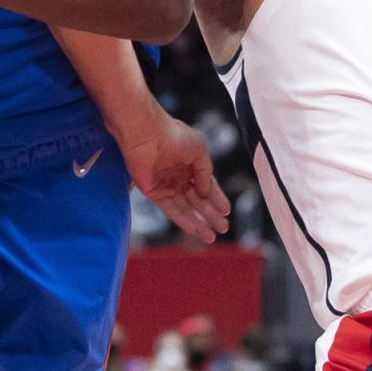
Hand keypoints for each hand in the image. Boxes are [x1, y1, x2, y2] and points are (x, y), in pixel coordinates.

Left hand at [119, 111, 230, 244]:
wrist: (145, 133)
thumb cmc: (172, 135)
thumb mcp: (199, 150)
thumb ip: (205, 172)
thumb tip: (206, 192)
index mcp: (189, 162)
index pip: (205, 185)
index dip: (216, 198)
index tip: (226, 212)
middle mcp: (177, 175)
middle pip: (196, 200)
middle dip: (210, 214)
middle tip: (223, 229)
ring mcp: (165, 184)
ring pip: (185, 208)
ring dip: (198, 222)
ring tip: (212, 236)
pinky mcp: (152, 191)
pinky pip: (170, 209)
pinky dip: (184, 220)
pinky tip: (195, 229)